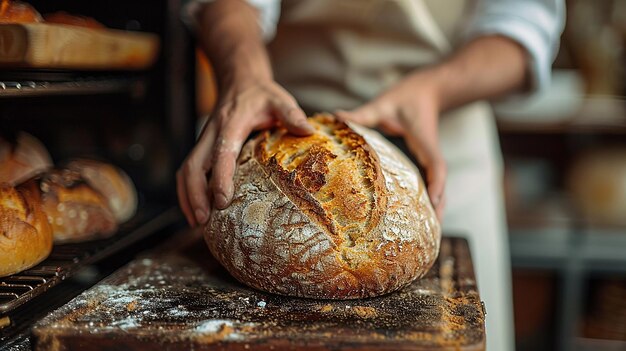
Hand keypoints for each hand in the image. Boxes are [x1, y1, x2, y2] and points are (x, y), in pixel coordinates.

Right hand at [177, 78, 313, 226]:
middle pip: (193, 166)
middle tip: (204, 221)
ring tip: (198, 223)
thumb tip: (308, 131)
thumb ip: (291, 114)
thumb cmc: (261, 95)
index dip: (219, 178)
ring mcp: (203, 141)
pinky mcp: (201, 148)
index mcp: (230, 124)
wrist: (239, 81)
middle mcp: (211, 134)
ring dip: (188, 197)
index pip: (221, 154)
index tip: (222, 200)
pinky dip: (186, 192)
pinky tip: (195, 211)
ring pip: (186, 171)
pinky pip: (187, 171)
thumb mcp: (279, 99)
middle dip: (195, 195)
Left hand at [337, 70, 446, 218]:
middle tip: (432, 233)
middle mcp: (430, 153)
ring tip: (429, 232)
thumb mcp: (383, 103)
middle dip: (438, 208)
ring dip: (435, 208)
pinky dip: (429, 198)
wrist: (428, 89)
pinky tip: (419, 214)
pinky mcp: (425, 159)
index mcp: (425, 141)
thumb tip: (338, 116)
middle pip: (440, 186)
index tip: (433, 202)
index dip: (436, 185)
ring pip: (437, 187)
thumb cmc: (406, 96)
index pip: (436, 166)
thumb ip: (363, 113)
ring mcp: (429, 157)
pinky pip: (430, 182)